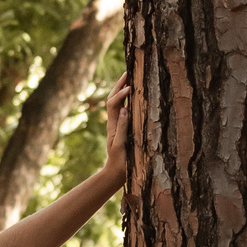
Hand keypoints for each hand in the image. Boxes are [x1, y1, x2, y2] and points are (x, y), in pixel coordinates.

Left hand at [103, 72, 127, 187]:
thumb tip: (125, 109)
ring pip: (118, 103)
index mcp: (112, 125)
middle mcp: (114, 122)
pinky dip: (128, 100)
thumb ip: (122, 127)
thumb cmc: (120, 162)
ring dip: (122, 90)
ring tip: (130, 78)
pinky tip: (134, 96)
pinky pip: (124, 110)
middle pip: (113, 99)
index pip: (113, 104)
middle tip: (127, 73)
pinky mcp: (123, 129)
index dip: (120, 94)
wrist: (116, 173)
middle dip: (119, 85)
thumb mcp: (120, 145)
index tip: (130, 87)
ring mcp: (118, 125)